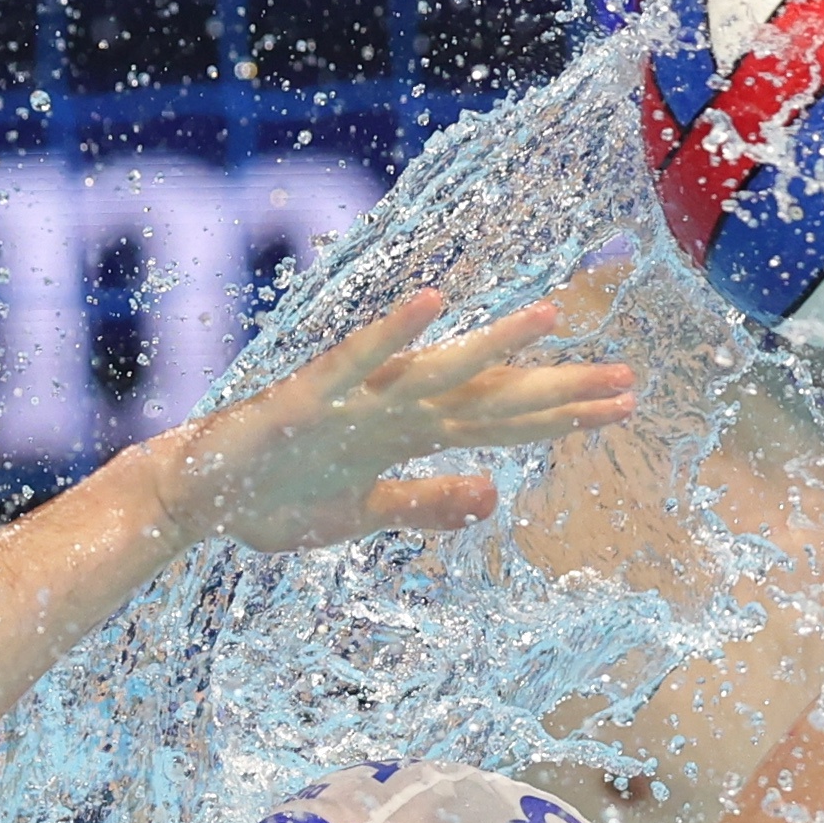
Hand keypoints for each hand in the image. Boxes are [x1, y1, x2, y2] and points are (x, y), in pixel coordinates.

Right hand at [143, 288, 636, 555]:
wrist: (194, 498)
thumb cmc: (270, 499)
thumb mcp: (361, 518)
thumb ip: (424, 505)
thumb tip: (494, 498)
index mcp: (407, 436)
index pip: (501, 424)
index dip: (562, 418)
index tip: (624, 406)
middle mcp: (392, 409)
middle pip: (488, 398)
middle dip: (556, 390)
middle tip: (629, 380)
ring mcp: (354, 401)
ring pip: (435, 371)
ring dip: (492, 346)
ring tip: (552, 318)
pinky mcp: (308, 397)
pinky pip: (356, 362)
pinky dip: (392, 334)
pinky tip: (431, 304)